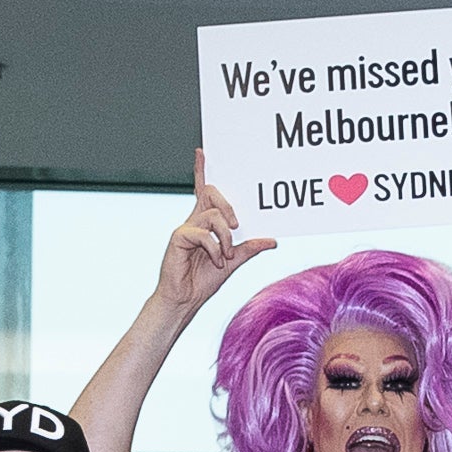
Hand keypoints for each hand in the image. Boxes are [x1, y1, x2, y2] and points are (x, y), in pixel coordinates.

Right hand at [154, 150, 274, 315]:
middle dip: (229, 205)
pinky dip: (216, 249)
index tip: (202, 152)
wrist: (185, 300)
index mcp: (205, 223)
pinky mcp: (179, 237)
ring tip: (227, 255)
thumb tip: (272, 240)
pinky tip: (217, 262)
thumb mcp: (234, 262)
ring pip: (213, 216)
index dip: (202, 171)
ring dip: (227, 236)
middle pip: (212, 194)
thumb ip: (249, 248)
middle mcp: (194, 221)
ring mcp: (185, 228)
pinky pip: (204, 234)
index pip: (203, 191)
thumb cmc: (203, 281)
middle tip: (238, 225)